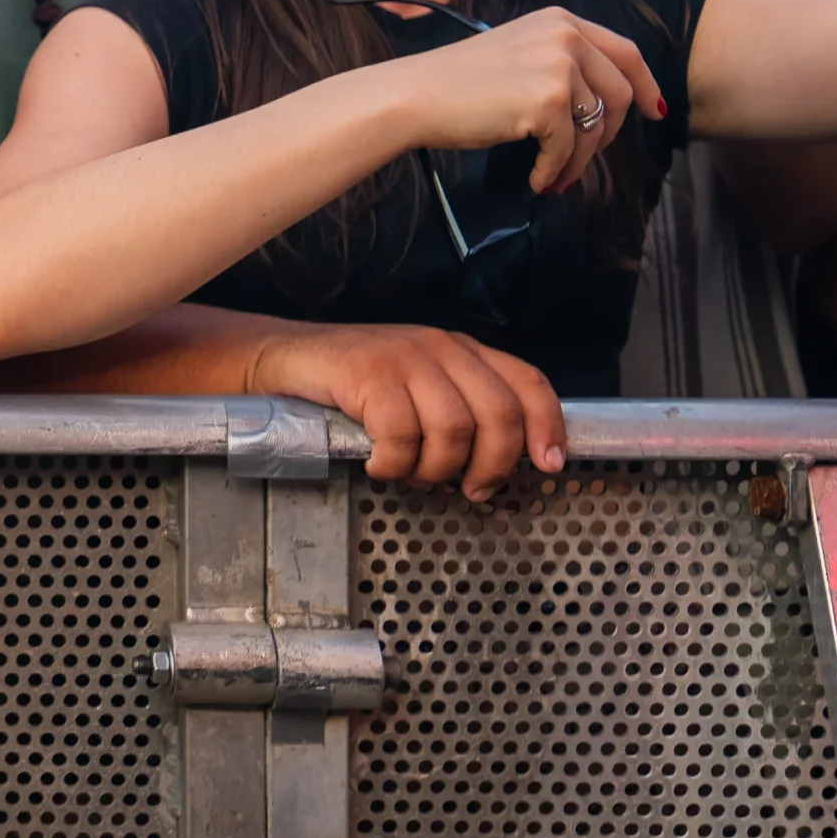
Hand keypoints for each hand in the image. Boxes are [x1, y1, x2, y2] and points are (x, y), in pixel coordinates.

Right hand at [245, 323, 565, 500]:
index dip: (547, 426)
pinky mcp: (369, 373)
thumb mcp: (418, 388)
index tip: (549, 466)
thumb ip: (460, 411)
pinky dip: (393, 464)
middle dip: (492, 465)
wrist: (287, 358)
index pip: (527, 383)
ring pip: (453, 431)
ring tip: (411, 474)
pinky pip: (401, 435)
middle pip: (498, 414)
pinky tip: (377, 465)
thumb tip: (497, 468)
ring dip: (436, 469)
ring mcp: (405, 357)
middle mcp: (441, 348)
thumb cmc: (356, 384)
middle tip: (470, 490)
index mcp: (463, 351)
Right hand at [392, 4, 664, 197]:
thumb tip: (603, 102)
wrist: (416, 95)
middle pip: (619, 95)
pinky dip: (554, 170)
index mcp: (561, 21)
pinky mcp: (548, 103)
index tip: (654, 111)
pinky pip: (567, 149)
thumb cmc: (457, 82)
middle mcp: (567, 37)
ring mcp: (560, 69)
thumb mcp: (519, 51)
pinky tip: (538, 180)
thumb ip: (562, 61)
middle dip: (607, 135)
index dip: (646, 84)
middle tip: (585, 158)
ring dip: (577, 161)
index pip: (625, 52)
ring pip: (594, 128)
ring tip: (556, 177)